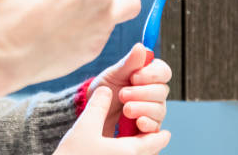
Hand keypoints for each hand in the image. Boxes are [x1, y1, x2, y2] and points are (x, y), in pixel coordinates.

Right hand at [54, 87, 170, 154]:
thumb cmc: (72, 154)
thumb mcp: (84, 126)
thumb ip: (98, 105)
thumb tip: (106, 90)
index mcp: (129, 151)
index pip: (155, 142)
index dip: (160, 134)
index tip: (165, 132)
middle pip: (149, 153)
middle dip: (151, 143)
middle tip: (153, 135)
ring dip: (140, 150)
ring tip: (136, 144)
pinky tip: (119, 152)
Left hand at [89, 43, 171, 135]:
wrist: (93, 113)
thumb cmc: (105, 90)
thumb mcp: (113, 74)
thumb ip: (128, 63)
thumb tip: (141, 46)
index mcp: (148, 75)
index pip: (164, 71)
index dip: (152, 74)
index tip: (134, 77)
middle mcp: (155, 92)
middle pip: (162, 91)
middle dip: (141, 93)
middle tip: (122, 94)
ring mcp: (154, 110)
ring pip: (160, 109)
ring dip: (141, 108)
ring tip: (125, 109)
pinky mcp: (150, 127)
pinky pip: (156, 126)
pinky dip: (147, 123)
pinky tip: (138, 122)